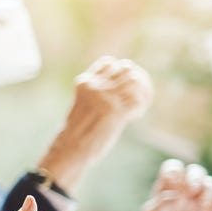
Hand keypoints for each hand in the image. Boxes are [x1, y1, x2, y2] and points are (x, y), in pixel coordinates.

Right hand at [39, 57, 153, 192]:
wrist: (70, 148)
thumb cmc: (76, 131)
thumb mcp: (82, 103)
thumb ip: (97, 92)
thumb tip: (122, 85)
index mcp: (84, 82)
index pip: (109, 62)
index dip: (119, 70)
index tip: (121, 84)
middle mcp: (96, 86)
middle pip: (126, 67)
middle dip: (136, 79)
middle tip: (136, 95)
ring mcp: (107, 97)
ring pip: (136, 80)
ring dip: (141, 92)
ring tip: (135, 107)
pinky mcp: (117, 111)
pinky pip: (139, 101)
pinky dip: (140, 109)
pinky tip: (132, 118)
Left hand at [136, 159, 211, 210]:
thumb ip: (163, 202)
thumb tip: (178, 195)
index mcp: (165, 189)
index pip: (174, 167)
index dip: (175, 170)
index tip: (171, 181)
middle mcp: (183, 193)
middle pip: (196, 171)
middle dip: (195, 176)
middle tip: (189, 190)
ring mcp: (196, 204)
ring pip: (211, 183)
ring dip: (208, 188)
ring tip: (199, 204)